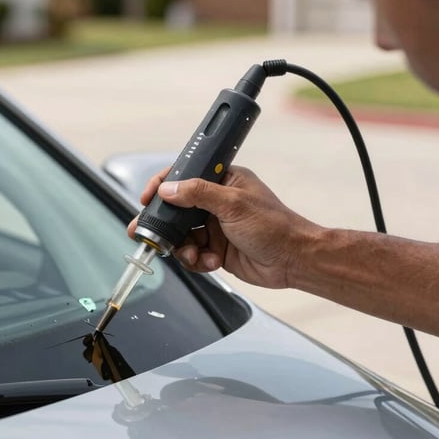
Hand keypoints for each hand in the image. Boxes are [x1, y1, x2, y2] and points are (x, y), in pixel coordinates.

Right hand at [127, 166, 320, 288]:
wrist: (293, 261)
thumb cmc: (274, 226)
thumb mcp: (233, 204)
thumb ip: (198, 194)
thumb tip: (169, 189)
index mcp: (223, 181)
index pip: (185, 176)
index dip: (163, 186)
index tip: (148, 198)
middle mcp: (217, 203)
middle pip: (177, 210)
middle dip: (163, 224)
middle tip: (145, 233)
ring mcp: (215, 227)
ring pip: (182, 236)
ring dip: (183, 247)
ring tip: (194, 254)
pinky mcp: (216, 250)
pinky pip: (193, 254)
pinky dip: (197, 260)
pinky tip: (212, 262)